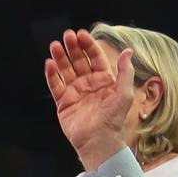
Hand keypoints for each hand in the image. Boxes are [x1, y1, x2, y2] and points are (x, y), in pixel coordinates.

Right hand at [44, 29, 133, 170]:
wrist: (99, 140)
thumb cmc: (114, 119)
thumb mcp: (124, 93)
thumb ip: (125, 72)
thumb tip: (128, 51)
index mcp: (103, 80)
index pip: (94, 58)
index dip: (88, 46)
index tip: (81, 35)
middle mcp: (88, 84)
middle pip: (78, 61)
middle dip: (72, 48)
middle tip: (67, 36)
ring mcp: (74, 92)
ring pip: (65, 70)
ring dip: (60, 57)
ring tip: (54, 46)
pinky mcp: (63, 102)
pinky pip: (55, 85)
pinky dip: (51, 74)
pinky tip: (49, 63)